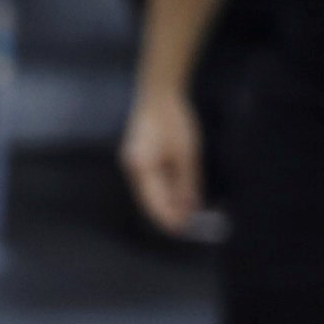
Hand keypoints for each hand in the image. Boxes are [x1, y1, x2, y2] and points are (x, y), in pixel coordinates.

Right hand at [120, 88, 201, 236]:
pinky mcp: (139, 157)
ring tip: (188, 209)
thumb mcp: (187, 154)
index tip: (183, 231)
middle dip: (169, 212)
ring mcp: (134, 164)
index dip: (168, 219)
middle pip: (150, 201)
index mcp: (140, 171)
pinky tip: (179, 191)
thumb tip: (190, 208)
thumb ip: (187, 183)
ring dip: (168, 201)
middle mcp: (132, 171)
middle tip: (189, 223)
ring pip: (151, 192)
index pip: (153, 204)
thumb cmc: (174, 120)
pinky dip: (165, 188)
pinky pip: (152, 181)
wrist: (159, 92)